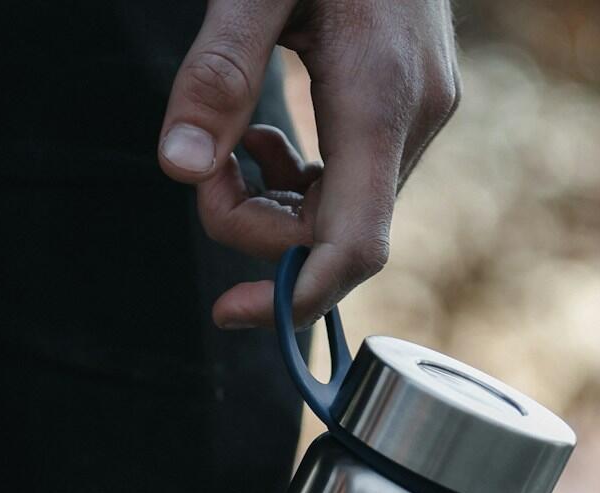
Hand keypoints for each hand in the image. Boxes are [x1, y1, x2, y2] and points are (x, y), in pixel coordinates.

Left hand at [159, 0, 460, 329]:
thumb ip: (217, 72)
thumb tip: (181, 168)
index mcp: (382, 97)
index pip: (354, 244)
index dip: (296, 296)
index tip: (231, 312)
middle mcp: (415, 116)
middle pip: (336, 232)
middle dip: (257, 223)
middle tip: (203, 171)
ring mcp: (419, 109)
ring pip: (341, 207)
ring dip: (273, 200)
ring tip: (229, 145)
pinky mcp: (407, 100)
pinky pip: (351, 176)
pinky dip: (298, 176)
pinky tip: (262, 137)